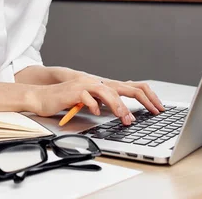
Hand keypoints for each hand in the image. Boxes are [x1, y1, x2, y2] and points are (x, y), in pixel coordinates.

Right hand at [30, 77, 164, 125]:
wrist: (43, 96)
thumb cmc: (66, 100)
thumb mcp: (90, 101)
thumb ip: (105, 102)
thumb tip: (123, 112)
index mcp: (104, 85)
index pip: (133, 87)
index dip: (148, 97)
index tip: (158, 109)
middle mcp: (97, 82)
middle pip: (125, 88)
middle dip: (141, 102)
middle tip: (152, 114)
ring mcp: (86, 85)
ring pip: (108, 92)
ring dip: (119, 107)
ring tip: (126, 119)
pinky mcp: (74, 91)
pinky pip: (89, 98)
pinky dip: (95, 106)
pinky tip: (97, 113)